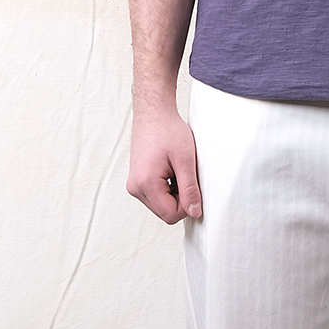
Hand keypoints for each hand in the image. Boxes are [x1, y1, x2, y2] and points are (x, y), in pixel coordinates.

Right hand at [127, 104, 202, 222]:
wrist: (154, 113)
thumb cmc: (167, 130)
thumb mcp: (185, 160)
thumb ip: (190, 189)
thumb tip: (194, 212)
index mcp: (145, 184)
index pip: (171, 215)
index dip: (187, 205)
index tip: (194, 187)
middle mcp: (135, 188)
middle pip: (165, 213)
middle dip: (181, 199)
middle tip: (186, 175)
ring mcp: (135, 185)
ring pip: (162, 205)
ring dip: (175, 193)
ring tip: (177, 170)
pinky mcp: (138, 181)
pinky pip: (157, 196)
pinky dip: (169, 188)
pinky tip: (171, 170)